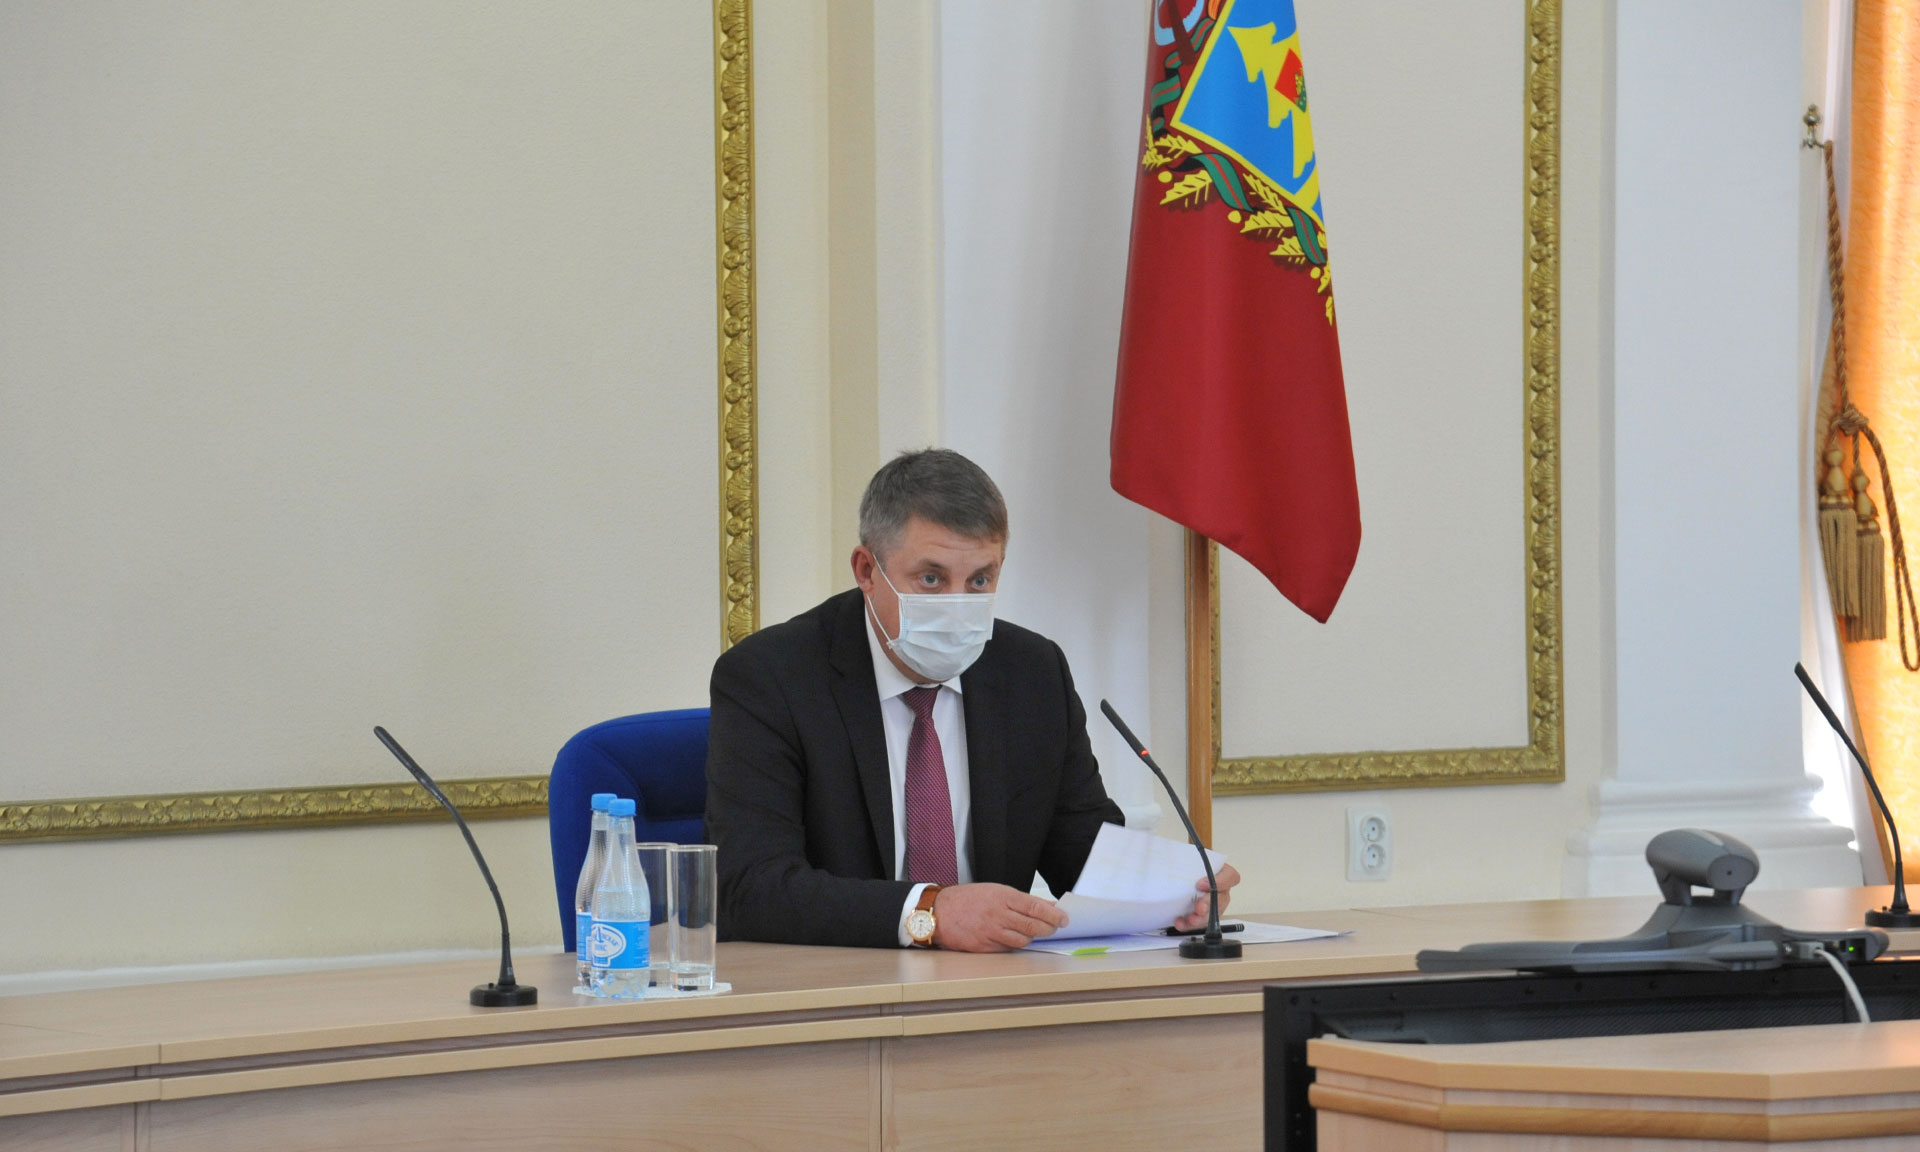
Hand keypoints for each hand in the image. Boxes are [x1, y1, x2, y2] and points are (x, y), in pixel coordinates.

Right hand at [930, 883, 1067, 951]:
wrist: (939, 911)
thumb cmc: (967, 899)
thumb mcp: (995, 891)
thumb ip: (1021, 900)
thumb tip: (1047, 906)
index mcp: (1002, 896)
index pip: (1035, 907)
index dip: (1053, 915)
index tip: (1064, 918)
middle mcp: (998, 914)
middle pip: (1032, 926)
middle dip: (1049, 929)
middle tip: (1056, 928)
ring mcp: (991, 932)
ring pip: (1022, 940)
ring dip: (1032, 938)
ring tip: (1035, 933)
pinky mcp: (984, 947)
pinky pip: (1007, 949)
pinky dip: (1015, 945)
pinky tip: (1016, 939)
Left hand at [1172, 863, 1240, 932]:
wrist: (1182, 872)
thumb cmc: (1190, 863)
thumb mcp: (1192, 856)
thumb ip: (1187, 856)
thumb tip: (1172, 853)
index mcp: (1222, 872)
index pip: (1231, 877)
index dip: (1220, 882)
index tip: (1201, 884)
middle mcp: (1222, 890)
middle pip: (1222, 899)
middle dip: (1209, 905)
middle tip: (1198, 908)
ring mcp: (1215, 904)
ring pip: (1213, 915)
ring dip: (1201, 920)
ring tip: (1189, 920)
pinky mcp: (1204, 915)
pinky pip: (1201, 923)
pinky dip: (1190, 925)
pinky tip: (1180, 923)